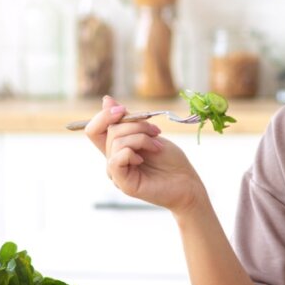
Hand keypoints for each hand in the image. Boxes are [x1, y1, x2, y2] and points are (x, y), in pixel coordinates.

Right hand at [84, 95, 205, 213]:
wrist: (188, 183)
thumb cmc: (171, 161)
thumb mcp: (149, 134)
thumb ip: (127, 121)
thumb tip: (106, 100)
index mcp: (117, 148)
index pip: (95, 129)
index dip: (104, 115)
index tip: (123, 110)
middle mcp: (114, 160)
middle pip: (110, 131)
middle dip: (136, 125)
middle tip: (156, 132)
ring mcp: (117, 173)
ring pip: (116, 142)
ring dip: (141, 138)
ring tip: (157, 147)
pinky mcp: (123, 184)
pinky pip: (116, 160)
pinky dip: (131, 153)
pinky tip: (143, 159)